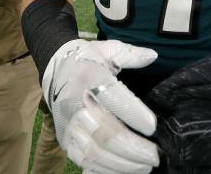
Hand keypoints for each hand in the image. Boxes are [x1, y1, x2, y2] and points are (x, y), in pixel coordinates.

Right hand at [43, 39, 159, 173]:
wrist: (55, 67)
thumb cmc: (89, 59)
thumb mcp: (108, 49)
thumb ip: (131, 54)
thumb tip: (153, 55)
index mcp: (88, 77)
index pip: (111, 98)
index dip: (133, 114)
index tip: (153, 126)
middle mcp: (75, 103)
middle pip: (105, 132)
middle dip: (133, 147)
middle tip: (155, 155)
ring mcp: (68, 125)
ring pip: (95, 151)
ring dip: (123, 163)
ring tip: (145, 166)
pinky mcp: (65, 139)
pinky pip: (85, 160)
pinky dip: (106, 169)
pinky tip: (126, 170)